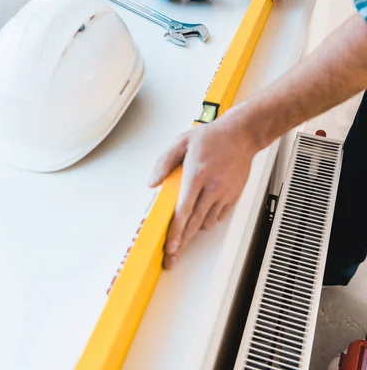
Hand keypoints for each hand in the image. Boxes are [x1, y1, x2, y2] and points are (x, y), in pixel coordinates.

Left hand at [148, 108, 258, 268]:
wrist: (241, 134)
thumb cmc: (212, 136)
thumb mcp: (182, 142)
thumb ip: (164, 162)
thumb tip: (152, 181)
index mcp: (196, 174)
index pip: (183, 210)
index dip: (176, 232)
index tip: (170, 246)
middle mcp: (211, 187)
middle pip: (194, 223)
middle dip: (181, 244)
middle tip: (172, 258)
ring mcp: (224, 193)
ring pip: (206, 222)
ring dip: (193, 232)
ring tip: (183, 238)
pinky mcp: (233, 196)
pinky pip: (218, 216)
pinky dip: (207, 221)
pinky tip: (199, 219)